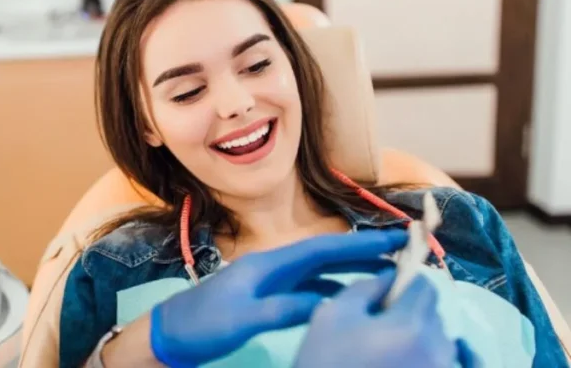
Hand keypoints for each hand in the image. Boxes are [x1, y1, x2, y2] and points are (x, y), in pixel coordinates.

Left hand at [149, 230, 407, 367]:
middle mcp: (272, 266)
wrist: (169, 334)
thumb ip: (282, 309)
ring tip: (386, 275)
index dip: (360, 243)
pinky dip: (333, 289)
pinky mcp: (266, 298)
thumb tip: (328, 303)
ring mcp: (269, 282)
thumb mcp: (242, 319)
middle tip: (403, 253)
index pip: (322, 248)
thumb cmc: (200, 324)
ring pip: (320, 271)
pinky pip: (309, 288)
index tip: (394, 238)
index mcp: (267, 264)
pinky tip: (349, 298)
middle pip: (326, 254)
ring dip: (351, 271)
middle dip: (363, 252)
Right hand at [295, 270, 481, 367]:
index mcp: (409, 325)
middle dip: (413, 310)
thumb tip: (390, 274)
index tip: (389, 292)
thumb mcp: (331, 316)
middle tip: (384, 324)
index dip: (406, 282)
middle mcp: (437, 349)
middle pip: (434, 312)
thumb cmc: (326, 363)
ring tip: (394, 349)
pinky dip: (453, 358)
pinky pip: (462, 365)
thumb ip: (364, 287)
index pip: (424, 286)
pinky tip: (435, 357)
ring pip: (443, 340)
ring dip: (424, 336)